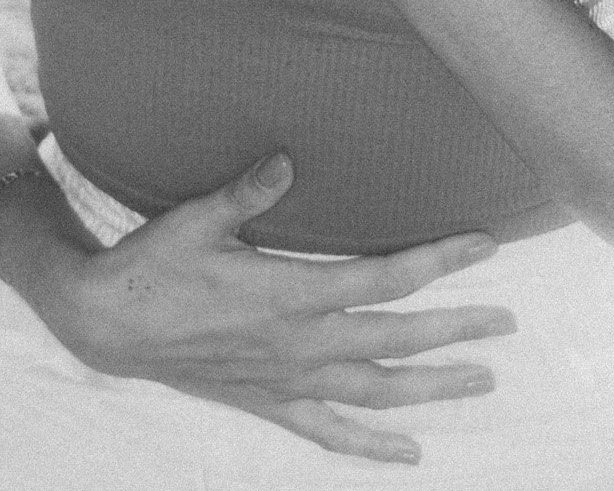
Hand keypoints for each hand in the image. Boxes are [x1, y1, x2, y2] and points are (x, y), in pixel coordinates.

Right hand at [40, 150, 514, 465]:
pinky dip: (374, 445)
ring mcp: (286, 380)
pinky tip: (409, 453)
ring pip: (376, 391)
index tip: (485, 245)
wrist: (106, 324)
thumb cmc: (152, 261)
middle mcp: (298, 345)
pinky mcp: (269, 401)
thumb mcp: (195, 217)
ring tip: (482, 382)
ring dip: (433, 388)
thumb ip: (246, 191)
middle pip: (396, 339)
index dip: (439, 261)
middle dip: (456, 330)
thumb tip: (287, 159)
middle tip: (507, 323)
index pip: (385, 278)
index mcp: (289, 294)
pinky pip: (332, 432)